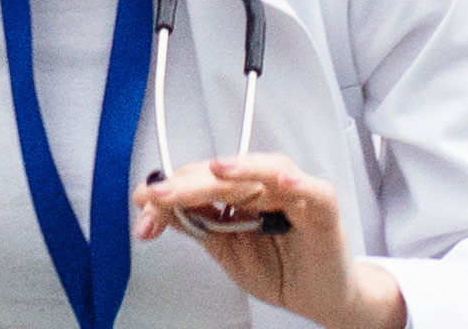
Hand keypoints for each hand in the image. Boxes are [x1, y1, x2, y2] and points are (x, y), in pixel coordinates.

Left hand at [137, 155, 401, 328]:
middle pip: (227, 173)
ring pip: (268, 170)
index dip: (171, 191)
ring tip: (216, 170)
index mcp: (241, 195)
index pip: (202, 181)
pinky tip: (284, 183)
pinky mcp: (324, 211)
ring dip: (241, 169)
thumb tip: (156, 206)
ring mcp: (297, 196)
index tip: (143, 203)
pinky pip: (315, 192)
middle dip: (189, 184)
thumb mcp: (226, 250)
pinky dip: (300, 185)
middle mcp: (267, 188)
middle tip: (159, 195)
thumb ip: (197, 225)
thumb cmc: (281, 271)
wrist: (319, 299)